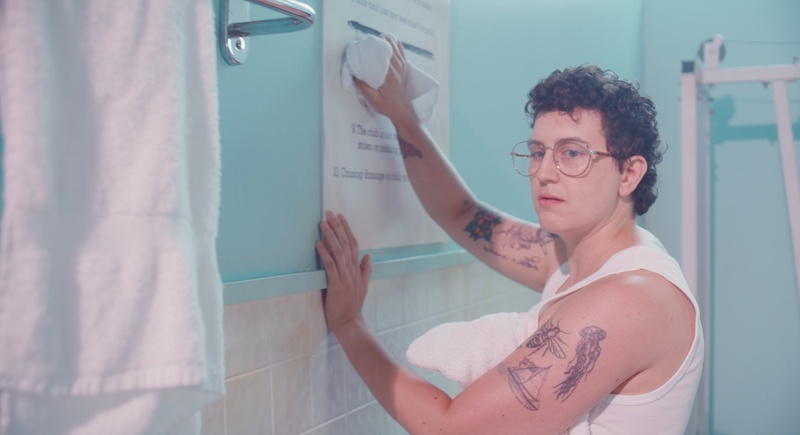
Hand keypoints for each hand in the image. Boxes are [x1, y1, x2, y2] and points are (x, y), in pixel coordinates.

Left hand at [316, 211, 371, 332]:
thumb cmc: (353, 307)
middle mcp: (352, 270)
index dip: (346, 229)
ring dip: (330, 236)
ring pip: (338, 251)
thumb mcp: (363, 287)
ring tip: (322, 223)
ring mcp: (345, 277)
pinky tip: (318, 243)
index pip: (353, 244)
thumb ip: (365, 271)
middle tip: (330, 213)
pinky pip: (331, 265)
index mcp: (357, 270)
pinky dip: (324, 253)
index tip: (340, 217)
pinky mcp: (337, 285)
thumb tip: (368, 256)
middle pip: (346, 243)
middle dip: (337, 227)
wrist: (351, 323)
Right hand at [354, 35, 418, 128]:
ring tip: (376, 42)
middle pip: (389, 44)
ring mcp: (402, 65)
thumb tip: (353, 74)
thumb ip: (363, 87)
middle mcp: (397, 67)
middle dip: (378, 41)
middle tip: (368, 43)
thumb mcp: (372, 99)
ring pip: (395, 44)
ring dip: (385, 40)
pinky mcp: (404, 65)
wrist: (401, 109)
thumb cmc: (387, 105)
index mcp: (390, 75)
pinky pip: (400, 48)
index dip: (373, 46)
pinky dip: (393, 43)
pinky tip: (386, 43)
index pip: (382, 54)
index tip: (364, 45)